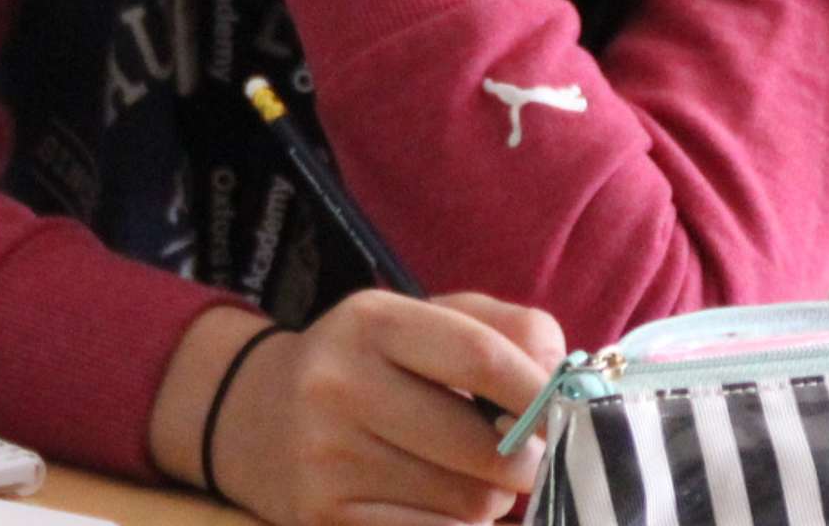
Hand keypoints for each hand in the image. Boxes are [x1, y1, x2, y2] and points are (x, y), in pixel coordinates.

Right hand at [216, 292, 565, 525]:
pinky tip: (433, 507)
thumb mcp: (428, 323)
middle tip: (510, 457)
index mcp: (369, 322)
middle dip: (520, 463)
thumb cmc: (376, 368)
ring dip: (485, 502)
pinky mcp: (325, 517)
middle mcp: (336, 384)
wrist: (260, 419)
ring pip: (468, 506)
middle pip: (485, 450)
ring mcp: (325, 457)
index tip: (568, 418)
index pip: (482, 358)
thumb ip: (508, 330)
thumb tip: (563, 380)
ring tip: (455, 477)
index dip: (543, 397)